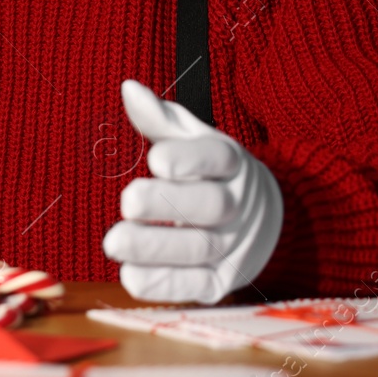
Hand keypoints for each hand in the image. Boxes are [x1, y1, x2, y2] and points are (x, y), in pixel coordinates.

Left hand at [101, 80, 281, 303]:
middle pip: (209, 205)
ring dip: (155, 248)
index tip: (157, 160)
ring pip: (200, 249)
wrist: (263, 220)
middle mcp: (237, 204)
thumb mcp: (191, 139)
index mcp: (230, 163)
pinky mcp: (221, 282)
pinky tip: (131, 275)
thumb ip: (160, 119)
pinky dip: (163, 284)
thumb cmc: (209, 172)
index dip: (189, 160)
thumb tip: (129, 89)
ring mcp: (232, 246)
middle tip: (127, 202)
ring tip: (114, 241)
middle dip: (167, 204)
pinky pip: (195, 287)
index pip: (217, 158)